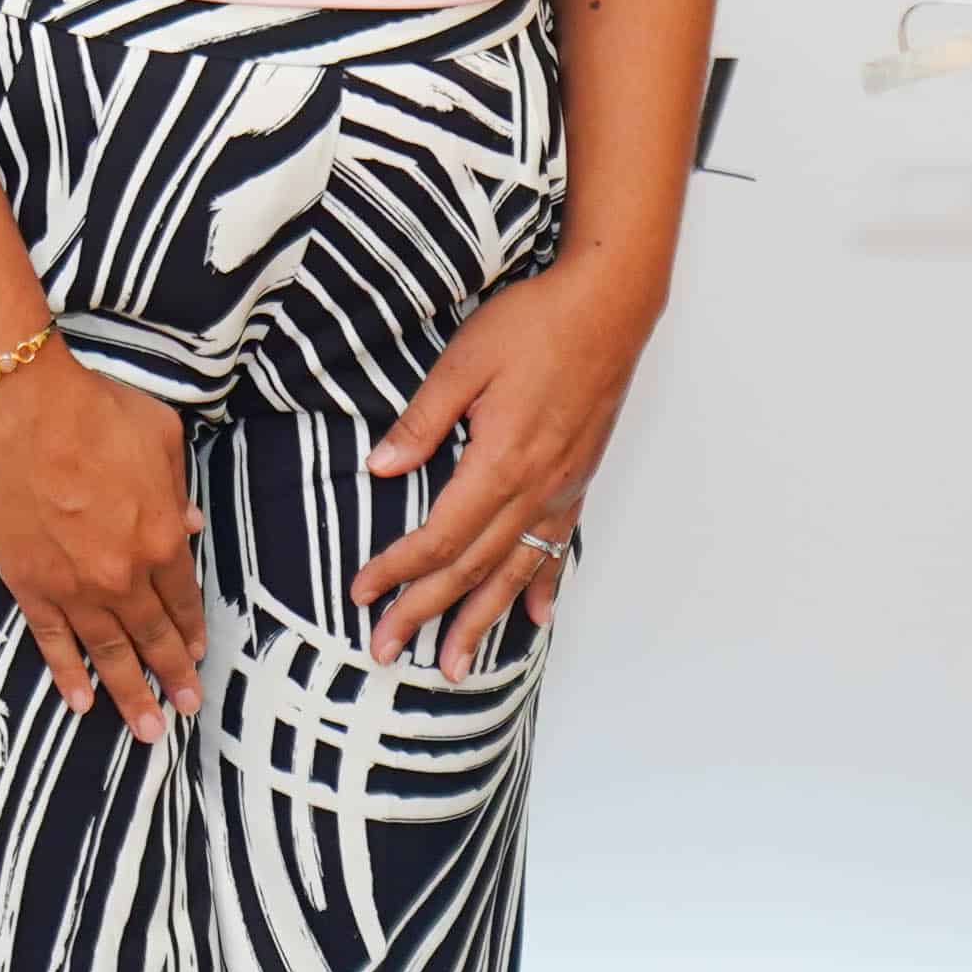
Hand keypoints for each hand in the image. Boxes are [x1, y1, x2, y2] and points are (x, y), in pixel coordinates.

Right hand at [0, 349, 204, 734]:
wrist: (25, 410)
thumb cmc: (95, 412)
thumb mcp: (161, 439)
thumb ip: (177, 489)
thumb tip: (188, 523)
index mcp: (162, 540)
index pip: (182, 599)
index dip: (191, 630)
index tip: (198, 655)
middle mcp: (124, 576)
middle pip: (154, 637)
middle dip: (173, 677)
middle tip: (186, 711)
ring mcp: (76, 587)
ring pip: (109, 653)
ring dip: (131, 694)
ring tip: (148, 731)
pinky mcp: (31, 586)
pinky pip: (54, 642)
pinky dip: (68, 675)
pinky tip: (81, 702)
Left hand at [350, 250, 660, 673]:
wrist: (609, 305)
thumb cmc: (534, 323)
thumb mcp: (464, 361)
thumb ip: (423, 420)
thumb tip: (380, 468)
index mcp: (499, 462)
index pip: (439, 537)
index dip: (397, 569)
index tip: (362, 593)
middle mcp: (535, 488)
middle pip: (472, 567)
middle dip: (426, 613)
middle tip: (385, 651)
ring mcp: (562, 488)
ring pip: (516, 570)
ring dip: (482, 620)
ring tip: (455, 666)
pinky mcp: (578, 477)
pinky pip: (558, 545)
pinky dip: (544, 584)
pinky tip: (537, 618)